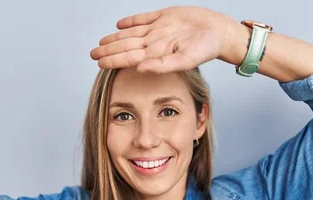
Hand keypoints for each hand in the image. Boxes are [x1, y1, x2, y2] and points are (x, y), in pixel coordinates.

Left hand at [89, 6, 235, 73]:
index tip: (99, 63)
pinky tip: (119, 25)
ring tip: (101, 42)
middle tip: (92, 54)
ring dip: (115, 38)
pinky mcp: (165, 16)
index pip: (129, 57)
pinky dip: (131, 21)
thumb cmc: (206, 49)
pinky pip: (144, 19)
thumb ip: (162, 66)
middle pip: (126, 46)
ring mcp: (159, 29)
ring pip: (131, 33)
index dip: (113, 60)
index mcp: (157, 54)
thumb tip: (139, 69)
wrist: (220, 32)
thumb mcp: (184, 61)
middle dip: (109, 50)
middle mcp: (155, 42)